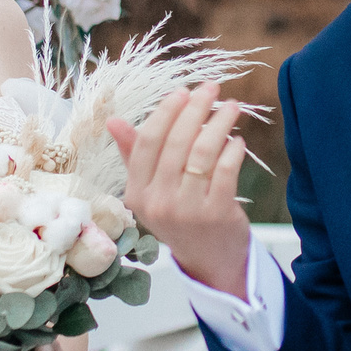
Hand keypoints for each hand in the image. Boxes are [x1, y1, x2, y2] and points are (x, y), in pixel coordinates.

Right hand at [106, 84, 249, 296]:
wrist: (208, 261)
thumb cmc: (179, 216)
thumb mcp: (151, 190)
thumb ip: (134, 154)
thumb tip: (113, 120)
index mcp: (137, 193)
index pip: (147, 143)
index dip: (165, 113)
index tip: (181, 92)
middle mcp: (159, 203)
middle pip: (176, 142)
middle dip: (195, 108)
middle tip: (210, 89)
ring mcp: (188, 210)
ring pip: (203, 152)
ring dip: (219, 123)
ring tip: (231, 107)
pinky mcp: (217, 214)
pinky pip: (226, 170)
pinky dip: (233, 149)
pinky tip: (236, 139)